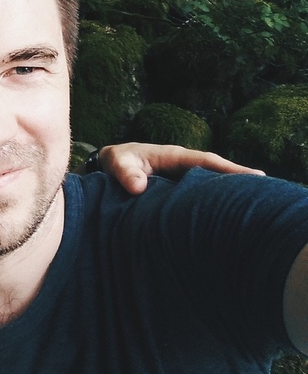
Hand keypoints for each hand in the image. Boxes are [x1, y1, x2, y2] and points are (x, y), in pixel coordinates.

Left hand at [97, 143, 264, 194]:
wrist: (107, 168)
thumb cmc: (116, 162)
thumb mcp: (116, 163)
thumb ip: (124, 172)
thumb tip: (138, 187)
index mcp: (173, 156)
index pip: (206, 161)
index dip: (228, 169)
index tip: (253, 177)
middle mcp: (183, 166)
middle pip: (217, 173)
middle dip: (240, 182)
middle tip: (266, 195)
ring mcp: (183, 179)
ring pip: (211, 186)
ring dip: (230, 194)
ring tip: (256, 208)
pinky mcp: (180, 192)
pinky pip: (201, 196)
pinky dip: (215, 203)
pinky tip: (228, 218)